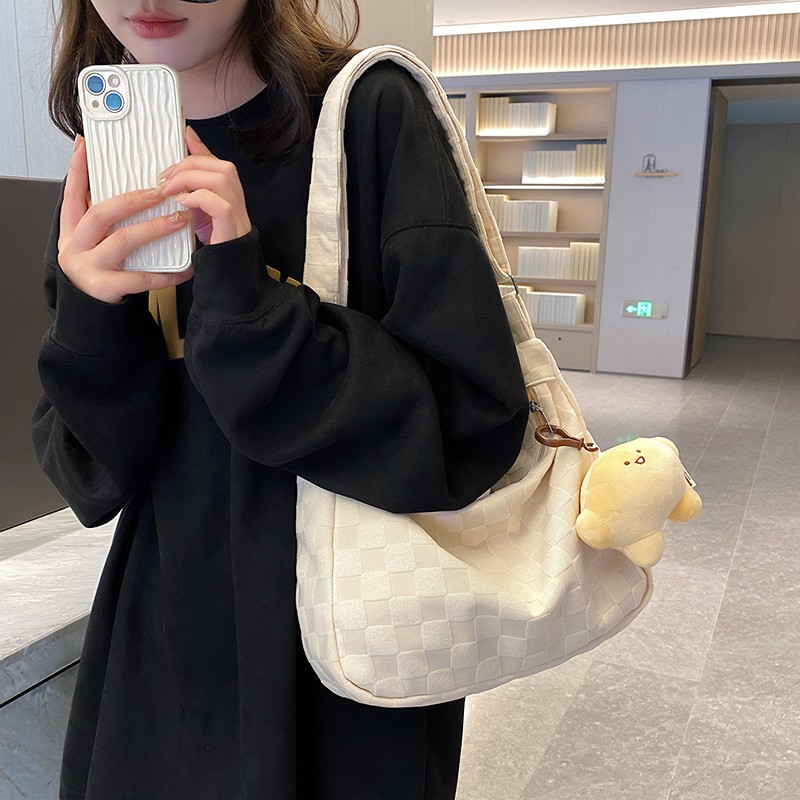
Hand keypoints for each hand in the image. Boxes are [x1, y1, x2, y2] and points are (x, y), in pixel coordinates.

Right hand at [58, 136, 194, 304]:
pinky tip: (185, 268)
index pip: (71, 194)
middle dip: (132, 200)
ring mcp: (89, 267)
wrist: (91, 310)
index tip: (86, 145)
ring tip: (178, 220)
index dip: (77, 169)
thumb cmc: (99, 267)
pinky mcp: (106, 287)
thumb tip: (106, 175)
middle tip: (161, 191)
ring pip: (122, 241)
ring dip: (153, 228)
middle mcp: (75, 246)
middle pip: (101, 214)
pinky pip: (141, 277)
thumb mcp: (91, 239)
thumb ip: (99, 213)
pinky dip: (165, 273)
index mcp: (71, 230)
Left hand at [153, 126, 251, 246]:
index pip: (217, 162)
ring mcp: (237, 214)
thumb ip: (191, 190)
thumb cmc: (212, 244)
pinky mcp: (232, 228)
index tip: (183, 136)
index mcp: (229, 195)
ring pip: (221, 179)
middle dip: (190, 164)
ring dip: (190, 179)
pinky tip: (183, 203)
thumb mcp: (197, 212)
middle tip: (166, 177)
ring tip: (171, 190)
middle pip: (221, 166)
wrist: (226, 272)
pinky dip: (199, 198)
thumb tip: (176, 172)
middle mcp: (236, 200)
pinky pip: (220, 204)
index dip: (199, 147)